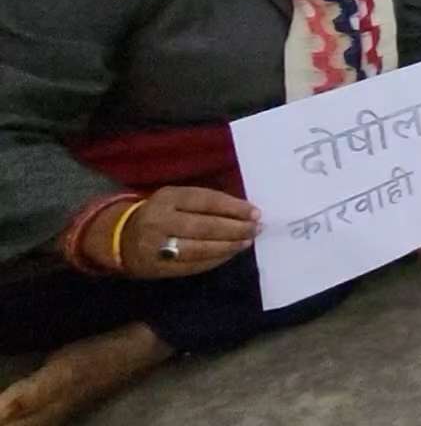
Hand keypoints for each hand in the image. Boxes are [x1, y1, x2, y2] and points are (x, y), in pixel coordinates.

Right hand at [87, 187, 259, 278]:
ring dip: (228, 246)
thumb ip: (203, 203)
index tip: (256, 212)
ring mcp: (156, 247)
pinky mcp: (157, 268)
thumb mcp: (174, 198)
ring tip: (247, 242)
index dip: (234, 207)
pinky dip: (215, 261)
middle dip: (235, 229)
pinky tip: (229, 254)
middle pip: (205, 226)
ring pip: (200, 249)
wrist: (117, 237)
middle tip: (256, 229)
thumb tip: (244, 210)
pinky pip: (192, 266)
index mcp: (166, 198)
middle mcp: (159, 221)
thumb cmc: (158, 213)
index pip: (206, 201)